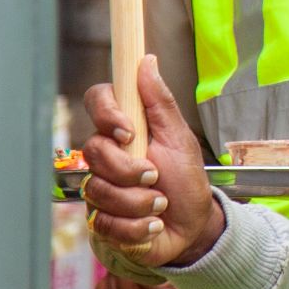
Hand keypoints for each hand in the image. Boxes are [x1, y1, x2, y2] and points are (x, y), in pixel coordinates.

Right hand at [81, 55, 224, 268]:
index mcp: (124, 130)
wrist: (194, 227)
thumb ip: (160, 102)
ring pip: (98, 190)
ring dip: (139, 202)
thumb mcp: (180, 138)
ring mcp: (100, 188)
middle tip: (156, 176)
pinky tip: (151, 224)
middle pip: (94, 151)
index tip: (129, 132)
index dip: (106, 114)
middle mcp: (106, 157)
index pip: (96, 102)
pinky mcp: (100, 221)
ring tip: (159, 203)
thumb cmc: (187, 180)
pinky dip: (136, 226)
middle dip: (130, 170)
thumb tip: (146, 61)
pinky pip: (104, 222)